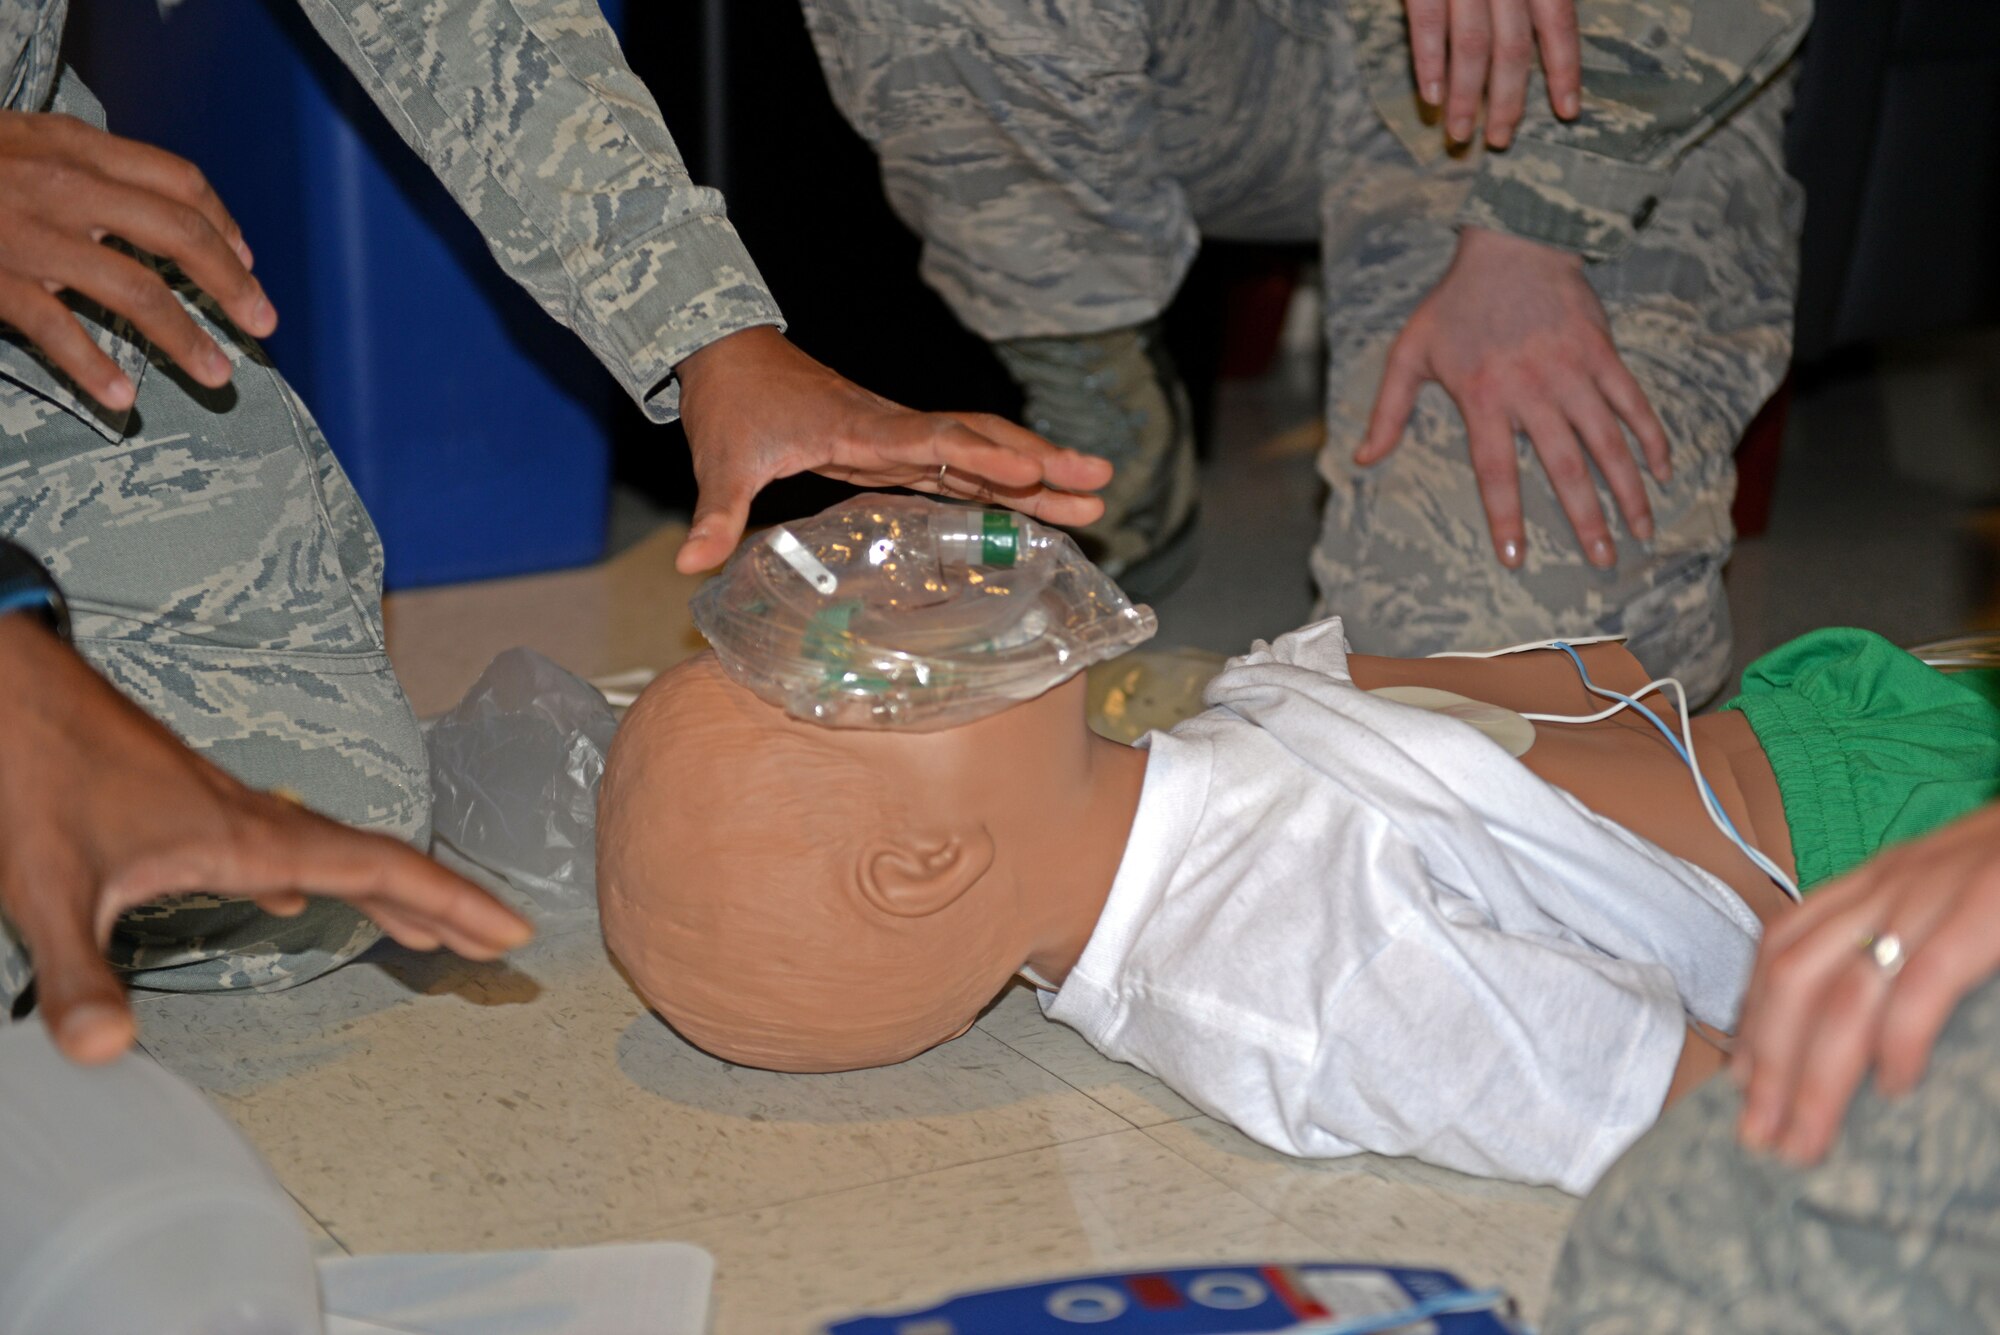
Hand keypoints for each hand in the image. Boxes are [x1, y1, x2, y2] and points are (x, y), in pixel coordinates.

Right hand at [0, 112, 275, 410]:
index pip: (178, 181)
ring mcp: (29, 235)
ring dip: (185, 337)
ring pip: (134, 289)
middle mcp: (62, 186)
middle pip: (177, 234)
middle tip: (263, 323)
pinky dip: (94, 368)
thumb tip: (168, 210)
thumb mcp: (27, 141)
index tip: (248, 260)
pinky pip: (56, 329)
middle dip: (231, 284)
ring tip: (218, 373)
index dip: (224, 223)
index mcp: (75, 147)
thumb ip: (92, 167)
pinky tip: (123, 399)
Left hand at [0, 616, 531, 1065]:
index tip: (510, 927)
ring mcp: (233, 811)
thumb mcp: (49, 888)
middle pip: (379, 863)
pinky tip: (293, 901)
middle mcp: (258, 822)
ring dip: (390, 893)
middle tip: (498, 941)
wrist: (15, 694)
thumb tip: (105, 1053)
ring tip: (426, 931)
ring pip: (336, 854)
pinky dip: (319, 880)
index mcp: (250, 841)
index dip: (454, 901)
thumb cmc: (37, 773)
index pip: (380, 872)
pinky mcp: (199, 810)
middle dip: (445, 905)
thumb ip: (80, 973)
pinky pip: (290, 848)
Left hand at [671, 326, 1113, 572]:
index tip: (1036, 472)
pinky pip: (963, 464)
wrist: (729, 357)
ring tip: (1095, 498)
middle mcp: (893, 429)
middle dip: (1042, 462)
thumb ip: (714, 516)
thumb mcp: (719, 464)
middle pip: (982, 441)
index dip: (987, 459)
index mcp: (860, 430)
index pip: (936, 442)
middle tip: (1100, 482)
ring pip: (983, 450)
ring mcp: (900, 437)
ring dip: (1037, 473)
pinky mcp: (898, 448)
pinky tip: (1040, 500)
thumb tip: (692, 563)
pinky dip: (1004, 481)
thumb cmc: (731, 407)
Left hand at [1357, 227, 1668, 569]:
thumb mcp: (1408, 353)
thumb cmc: (1455, 302)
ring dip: (1629, 490)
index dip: (1507, 517)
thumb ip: (1388, 410)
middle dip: (1586, 520)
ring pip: (1608, 443)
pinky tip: (1664, 471)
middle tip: (1602, 563)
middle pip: (1565, 468)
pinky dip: (1652, 437)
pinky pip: (1633, 404)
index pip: (1496, 472)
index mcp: (1484, 399)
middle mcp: (1533, 392)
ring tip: (1642, 531)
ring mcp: (1573, 374)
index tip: (1517, 558)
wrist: (1513, 242)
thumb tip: (1363, 459)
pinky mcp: (1603, 355)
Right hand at [1405, 0, 1580, 146]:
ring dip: (1467, 95)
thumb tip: (1530, 41)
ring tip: (1460, 133)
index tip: (1568, 111)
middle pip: (1514, 47)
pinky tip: (1431, 98)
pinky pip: (1428, 25)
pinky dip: (1430, 64)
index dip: (1564, 69)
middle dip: (1508, 99)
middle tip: (1499, 140)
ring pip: (1473, 45)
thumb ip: (1526, 0)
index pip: (1559, 23)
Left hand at [1732, 803, 1999, 1163]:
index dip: (1754, 1017)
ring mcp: (1928, 895)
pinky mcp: (1981, 907)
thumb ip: (1908, 945)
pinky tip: (1895, 1085)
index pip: (1780, 948)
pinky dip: (1901, 1038)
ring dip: (1814, 1075)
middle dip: (1768, 1065)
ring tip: (1806, 1136)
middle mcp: (1885, 886)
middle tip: (1761, 1134)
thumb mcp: (1947, 894)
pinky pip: (1923, 980)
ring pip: (1842, 993)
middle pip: (1792, 980)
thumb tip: (1872, 1034)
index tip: (1740, 1081)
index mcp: (1873, 882)